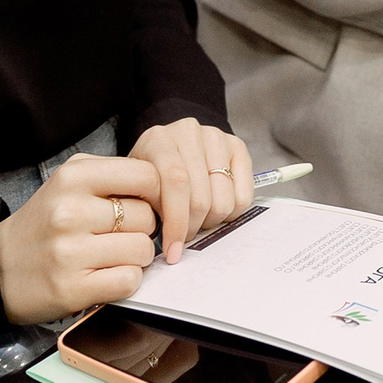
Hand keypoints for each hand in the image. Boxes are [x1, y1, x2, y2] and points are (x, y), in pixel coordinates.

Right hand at [0, 154, 158, 324]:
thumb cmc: (45, 223)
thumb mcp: (70, 182)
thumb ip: (113, 175)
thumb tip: (164, 186)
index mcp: (73, 176)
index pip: (146, 175)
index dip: (158, 192)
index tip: (150, 204)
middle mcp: (70, 210)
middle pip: (147, 216)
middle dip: (143, 228)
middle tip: (120, 234)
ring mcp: (70, 251)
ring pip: (142, 250)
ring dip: (136, 257)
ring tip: (112, 255)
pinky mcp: (72, 288)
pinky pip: (129, 281)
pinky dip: (126, 281)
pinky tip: (106, 275)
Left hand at [128, 118, 253, 262]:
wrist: (169, 150)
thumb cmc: (152, 174)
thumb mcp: (138, 189)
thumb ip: (147, 208)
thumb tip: (165, 242)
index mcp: (158, 139)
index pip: (176, 182)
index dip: (176, 222)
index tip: (172, 251)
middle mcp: (189, 132)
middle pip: (201, 197)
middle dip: (192, 227)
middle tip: (184, 235)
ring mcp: (216, 137)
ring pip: (223, 200)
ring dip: (210, 221)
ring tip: (197, 218)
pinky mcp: (237, 147)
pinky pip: (243, 196)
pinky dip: (231, 213)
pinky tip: (215, 209)